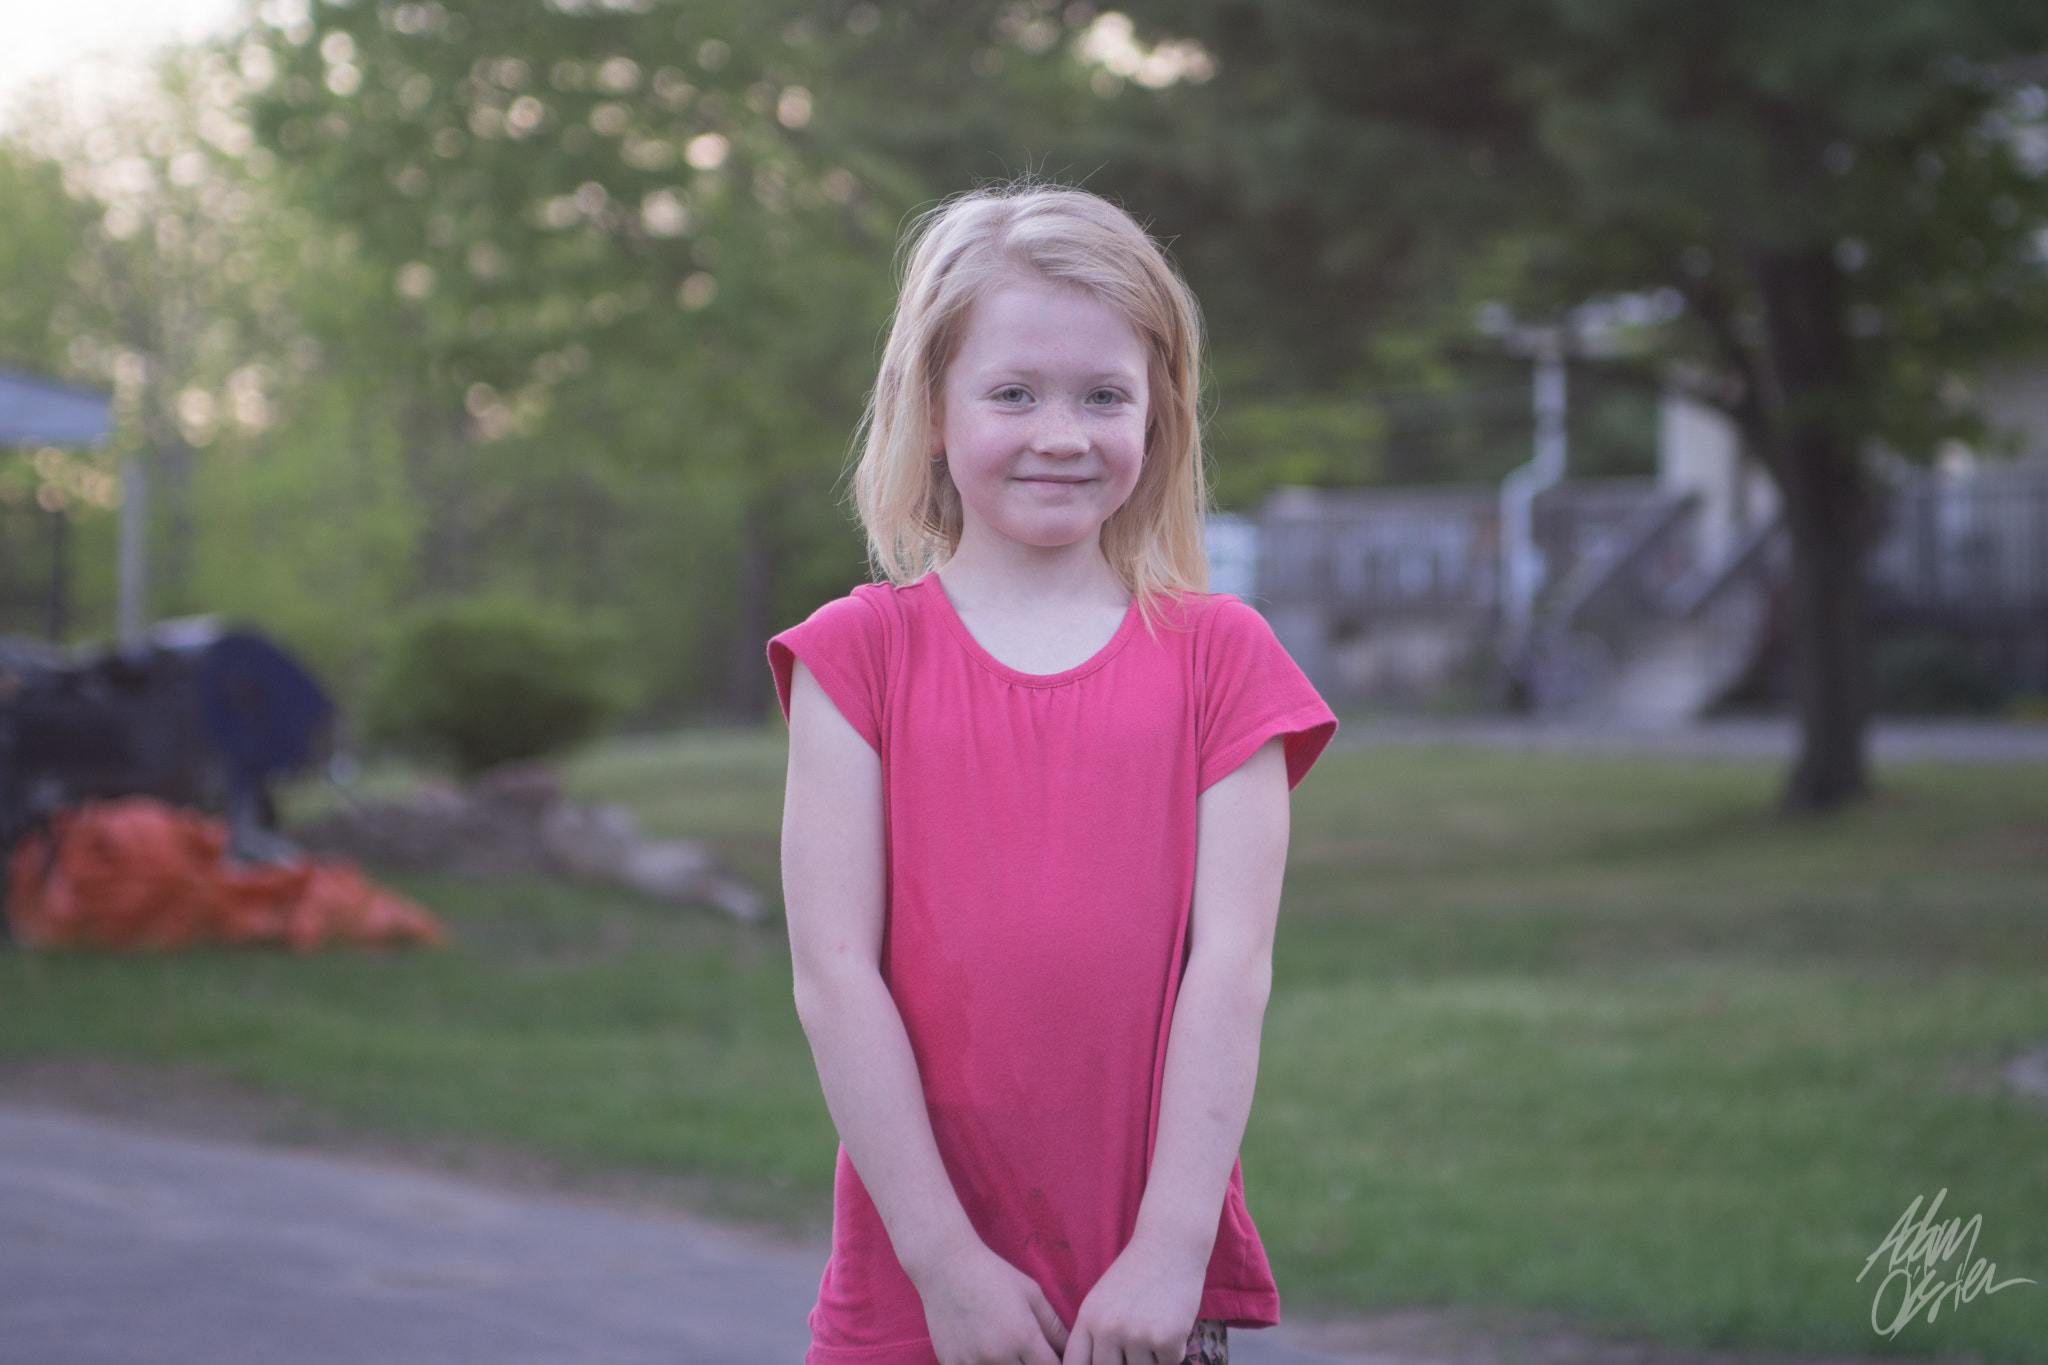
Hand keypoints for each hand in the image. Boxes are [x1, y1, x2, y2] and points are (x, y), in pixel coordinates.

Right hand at [913, 1240, 1067, 1364]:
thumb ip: (1053, 1326)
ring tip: (1010, 1356)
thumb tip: (1071, 1350)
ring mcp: (972, 1362)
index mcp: (1024, 1337)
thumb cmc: (993, 1274)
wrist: (946, 1265)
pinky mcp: (951, 1363)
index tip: (1053, 1359)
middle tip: (1029, 1355)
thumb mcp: (1031, 1293)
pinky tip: (985, 1357)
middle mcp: (999, 1355)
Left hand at [1063, 1233, 1203, 1364]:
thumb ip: (1094, 1336)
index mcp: (1088, 1318)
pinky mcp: (1167, 1339)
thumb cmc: (1135, 1275)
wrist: (1170, 1246)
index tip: (1104, 1362)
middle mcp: (1108, 1329)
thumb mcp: (1101, 1301)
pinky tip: (1172, 1323)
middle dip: (1125, 1363)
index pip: (1074, 1364)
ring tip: (1155, 1324)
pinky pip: (1169, 1362)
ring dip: (1151, 1357)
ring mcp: (1137, 1335)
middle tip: (1136, 1336)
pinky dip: (1173, 1350)